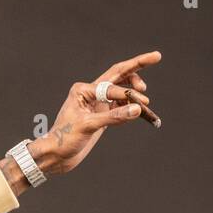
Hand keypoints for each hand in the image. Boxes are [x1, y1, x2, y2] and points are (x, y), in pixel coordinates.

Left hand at [22, 49, 162, 180]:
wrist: (55, 156)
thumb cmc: (64, 139)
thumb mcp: (89, 126)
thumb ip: (114, 117)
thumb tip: (137, 108)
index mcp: (83, 90)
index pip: (112, 86)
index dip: (127, 94)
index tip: (140, 104)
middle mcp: (90, 92)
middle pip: (118, 74)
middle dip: (137, 65)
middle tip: (157, 56)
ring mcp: (97, 103)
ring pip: (121, 89)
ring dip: (135, 90)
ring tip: (146, 100)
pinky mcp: (101, 114)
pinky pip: (121, 104)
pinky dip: (131, 106)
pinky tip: (140, 110)